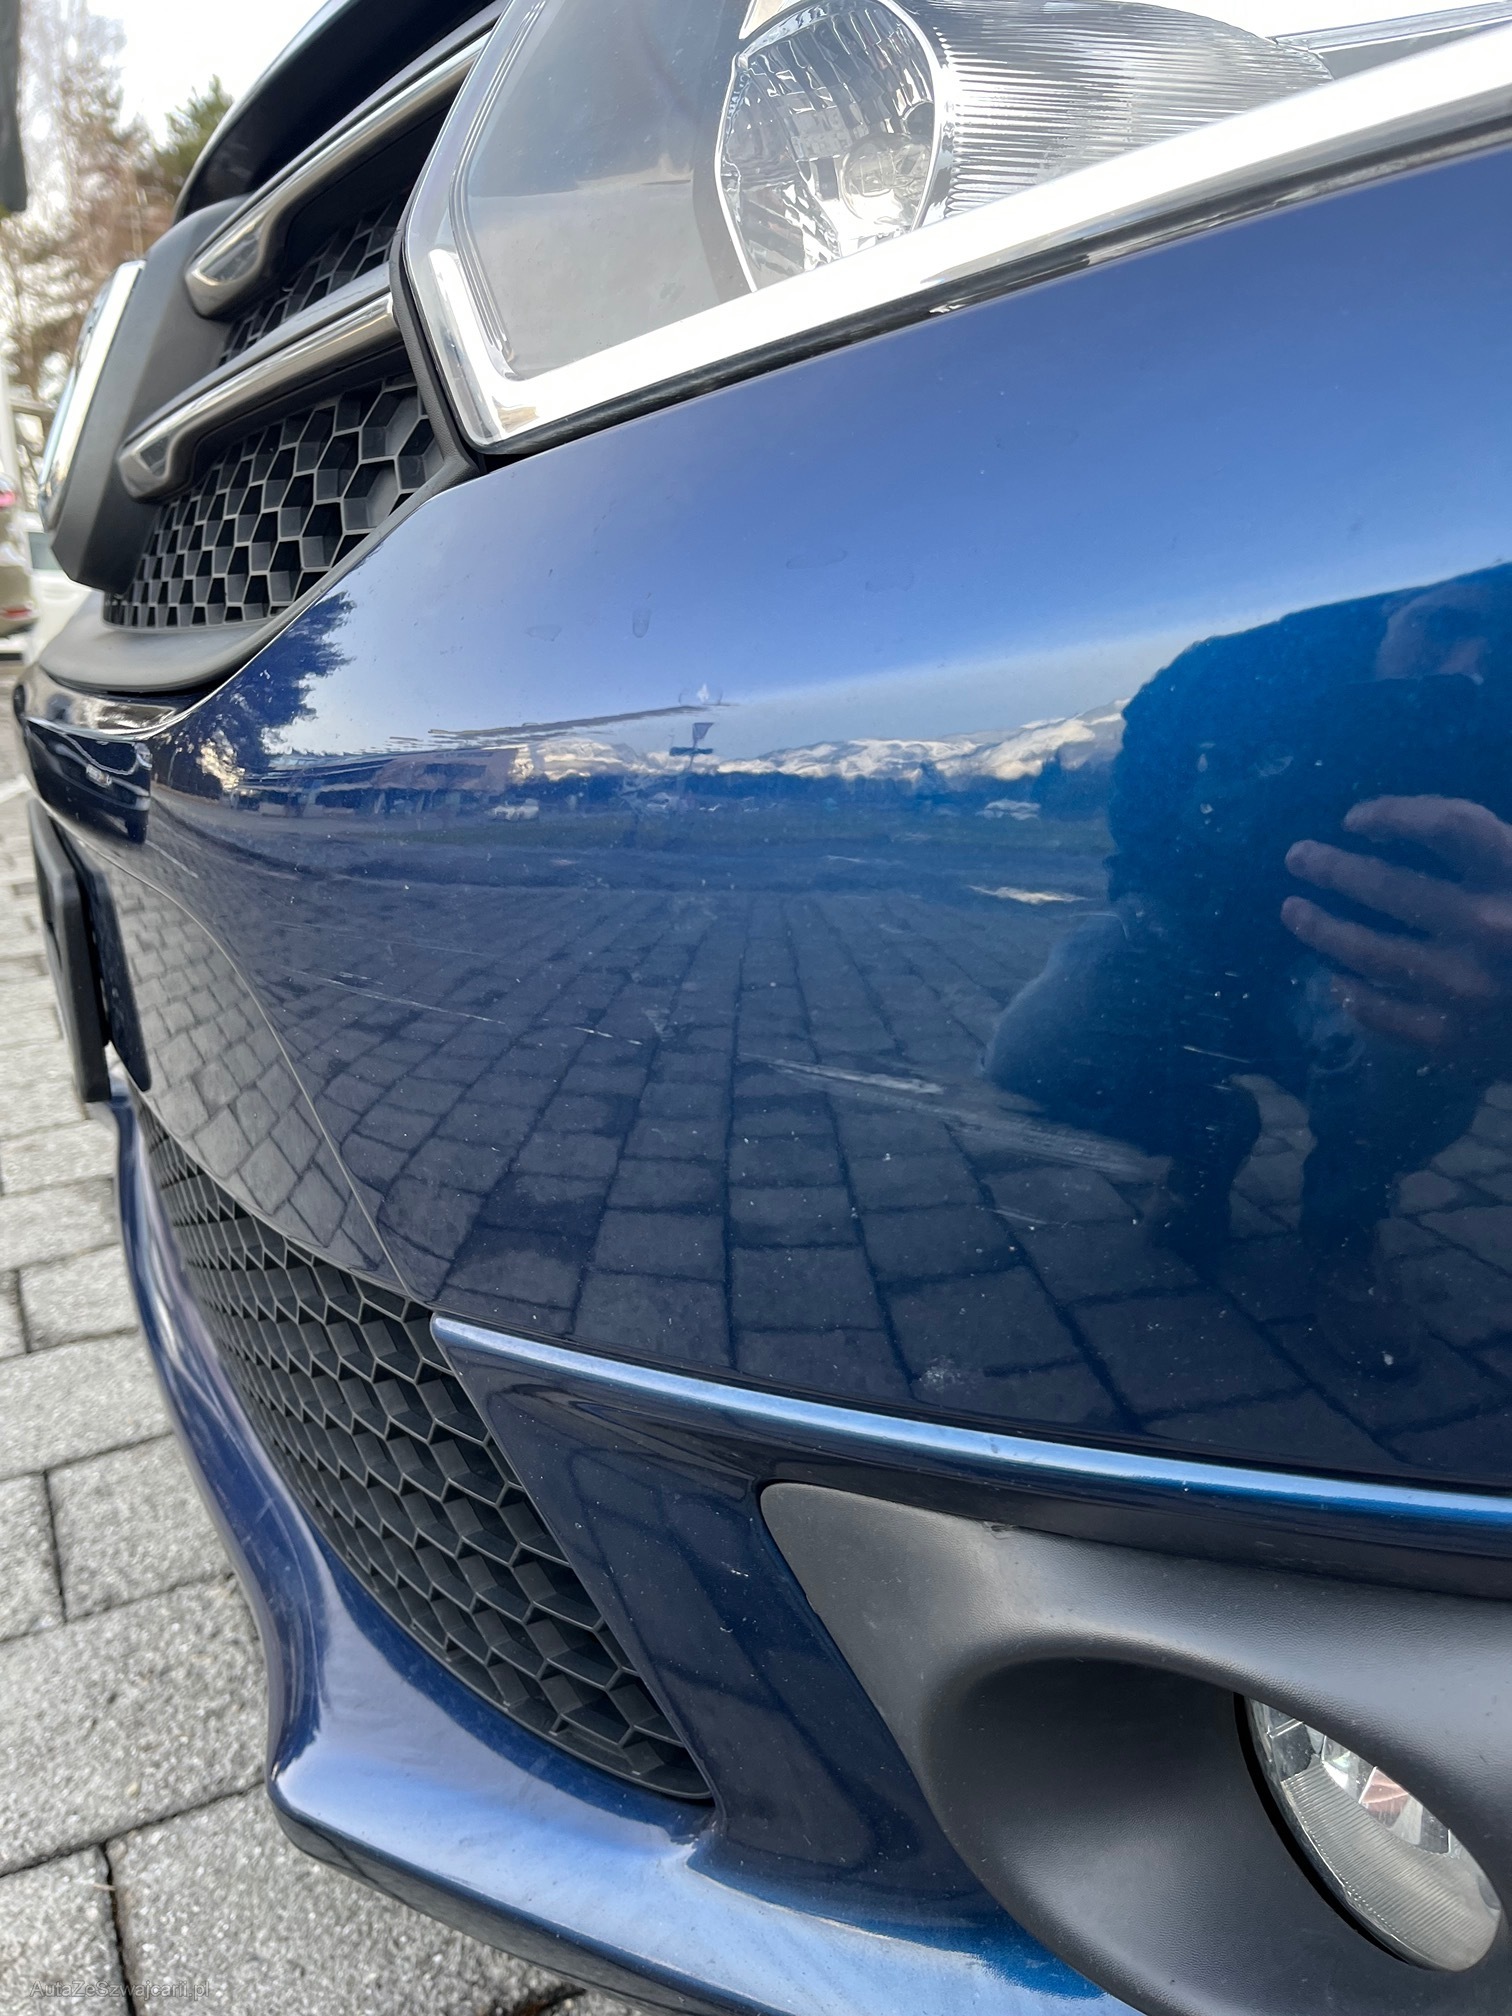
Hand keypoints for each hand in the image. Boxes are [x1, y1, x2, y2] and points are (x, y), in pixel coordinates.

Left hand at [1282, 795, 1511, 1056]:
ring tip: (1295, 911)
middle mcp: (1488, 925)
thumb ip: (1500, 854)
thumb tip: (1442, 830)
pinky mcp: (1450, 1040)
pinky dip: (1352, 993)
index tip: (1357, 819)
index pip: (1445, 823)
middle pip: (1386, 885)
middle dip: (1332, 867)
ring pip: (1365, 949)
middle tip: (1298, 856)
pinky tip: (1337, 980)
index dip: (1394, 814)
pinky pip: (1380, 1011)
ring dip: (1320, 926)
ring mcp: (1463, 987)